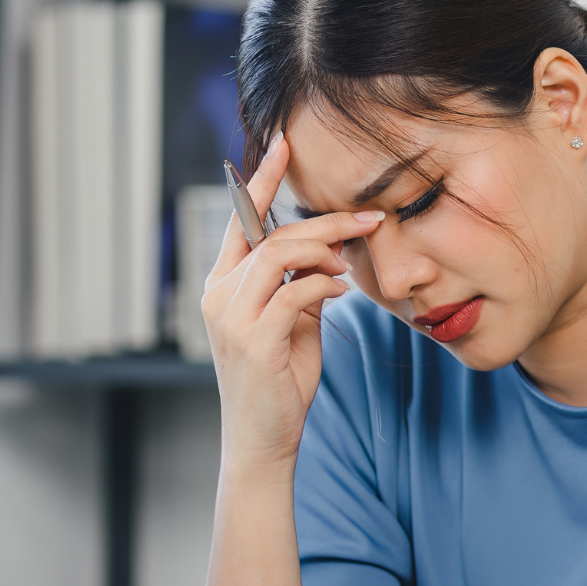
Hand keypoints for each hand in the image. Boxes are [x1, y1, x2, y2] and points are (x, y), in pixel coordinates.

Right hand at [201, 133, 382, 469]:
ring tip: (353, 258)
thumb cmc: (278, 383)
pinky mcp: (253, 340)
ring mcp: (230, 317)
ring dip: (327, 248)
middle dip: (324, 220)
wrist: (262, 441)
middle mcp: (218, 295)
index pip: (240, 221)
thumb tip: (326, 259)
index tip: (283, 144)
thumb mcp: (291, 326)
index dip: (261, 180)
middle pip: (270, 234)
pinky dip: (323, 285)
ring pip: (280, 255)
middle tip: (368, 218)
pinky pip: (294, 291)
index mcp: (222, 286)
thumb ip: (299, 288)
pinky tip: (341, 291)